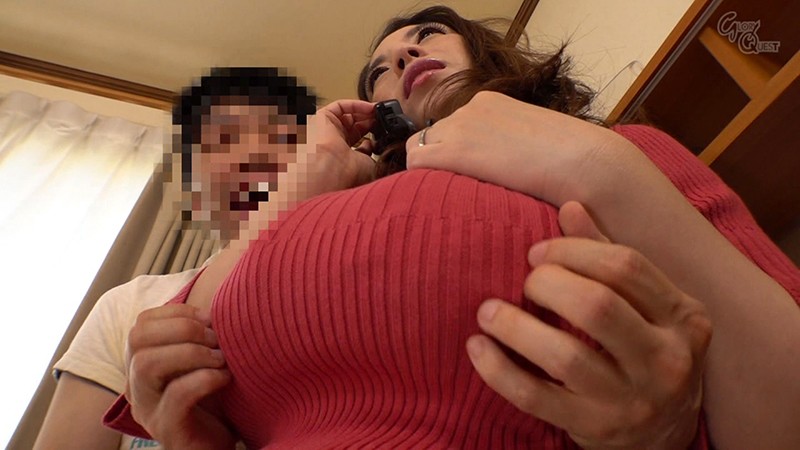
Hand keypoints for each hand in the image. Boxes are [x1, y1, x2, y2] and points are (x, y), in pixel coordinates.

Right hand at [125, 304, 234, 449]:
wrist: (219, 445)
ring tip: (221, 359)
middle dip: (182, 328)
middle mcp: (137, 385)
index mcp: (143, 364)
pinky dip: (204, 379)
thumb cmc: (218, 400)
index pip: (142, 323)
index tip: (210, 319)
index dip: (178, 312)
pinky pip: (176, 395)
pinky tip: (225, 378)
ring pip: (148, 364)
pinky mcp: (167, 429)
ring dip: (191, 352)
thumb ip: (203, 336)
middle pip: (137, 338)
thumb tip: (218, 303)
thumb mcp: (207, 361)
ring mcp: (148, 409)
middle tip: (216, 339)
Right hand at [298, 99, 376, 196]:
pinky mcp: (321, 118)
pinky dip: (356, 105)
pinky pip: (340, 106)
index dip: (373, 134)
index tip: (386, 131)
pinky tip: (370, 108)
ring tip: (378, 113)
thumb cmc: (348, 174)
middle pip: (354, 125)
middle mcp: (334, 142)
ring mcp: (327, 129)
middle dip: (370, 121)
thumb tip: (376, 146)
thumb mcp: (369, 165)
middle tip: (384, 120)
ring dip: (365, 112)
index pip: (359, 140)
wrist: (333, 168)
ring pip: (348, 115)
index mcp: (344, 157)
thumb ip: (373, 154)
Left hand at [405, 91, 638, 205]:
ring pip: (419, 151)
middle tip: (458, 193)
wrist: (587, 164)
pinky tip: (445, 202)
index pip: (451, 127)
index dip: (452, 155)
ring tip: (454, 201)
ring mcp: (460, 127)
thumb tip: (503, 168)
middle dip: (438, 164)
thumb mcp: (536, 142)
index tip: (467, 179)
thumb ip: (509, 146)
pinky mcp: (455, 151)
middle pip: (430, 138)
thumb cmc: (575, 162)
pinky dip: (423, 183)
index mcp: (490, 103)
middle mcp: (469, 108)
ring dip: (431, 175)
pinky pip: (416, 165)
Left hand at [466, 202, 711, 448]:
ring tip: (487, 311)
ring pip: (564, 356)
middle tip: (526, 281)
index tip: (538, 252)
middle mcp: (666, 360)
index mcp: (683, 317)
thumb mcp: (646, 304)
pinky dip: (498, 370)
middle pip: (597, 305)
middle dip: (548, 283)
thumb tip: (570, 207)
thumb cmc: (646, 351)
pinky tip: (477, 347)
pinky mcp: (596, 428)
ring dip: (514, 326)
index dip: (573, 249)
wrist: (665, 433)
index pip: (625, 265)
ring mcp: (632, 400)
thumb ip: (607, 256)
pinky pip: (535, 397)